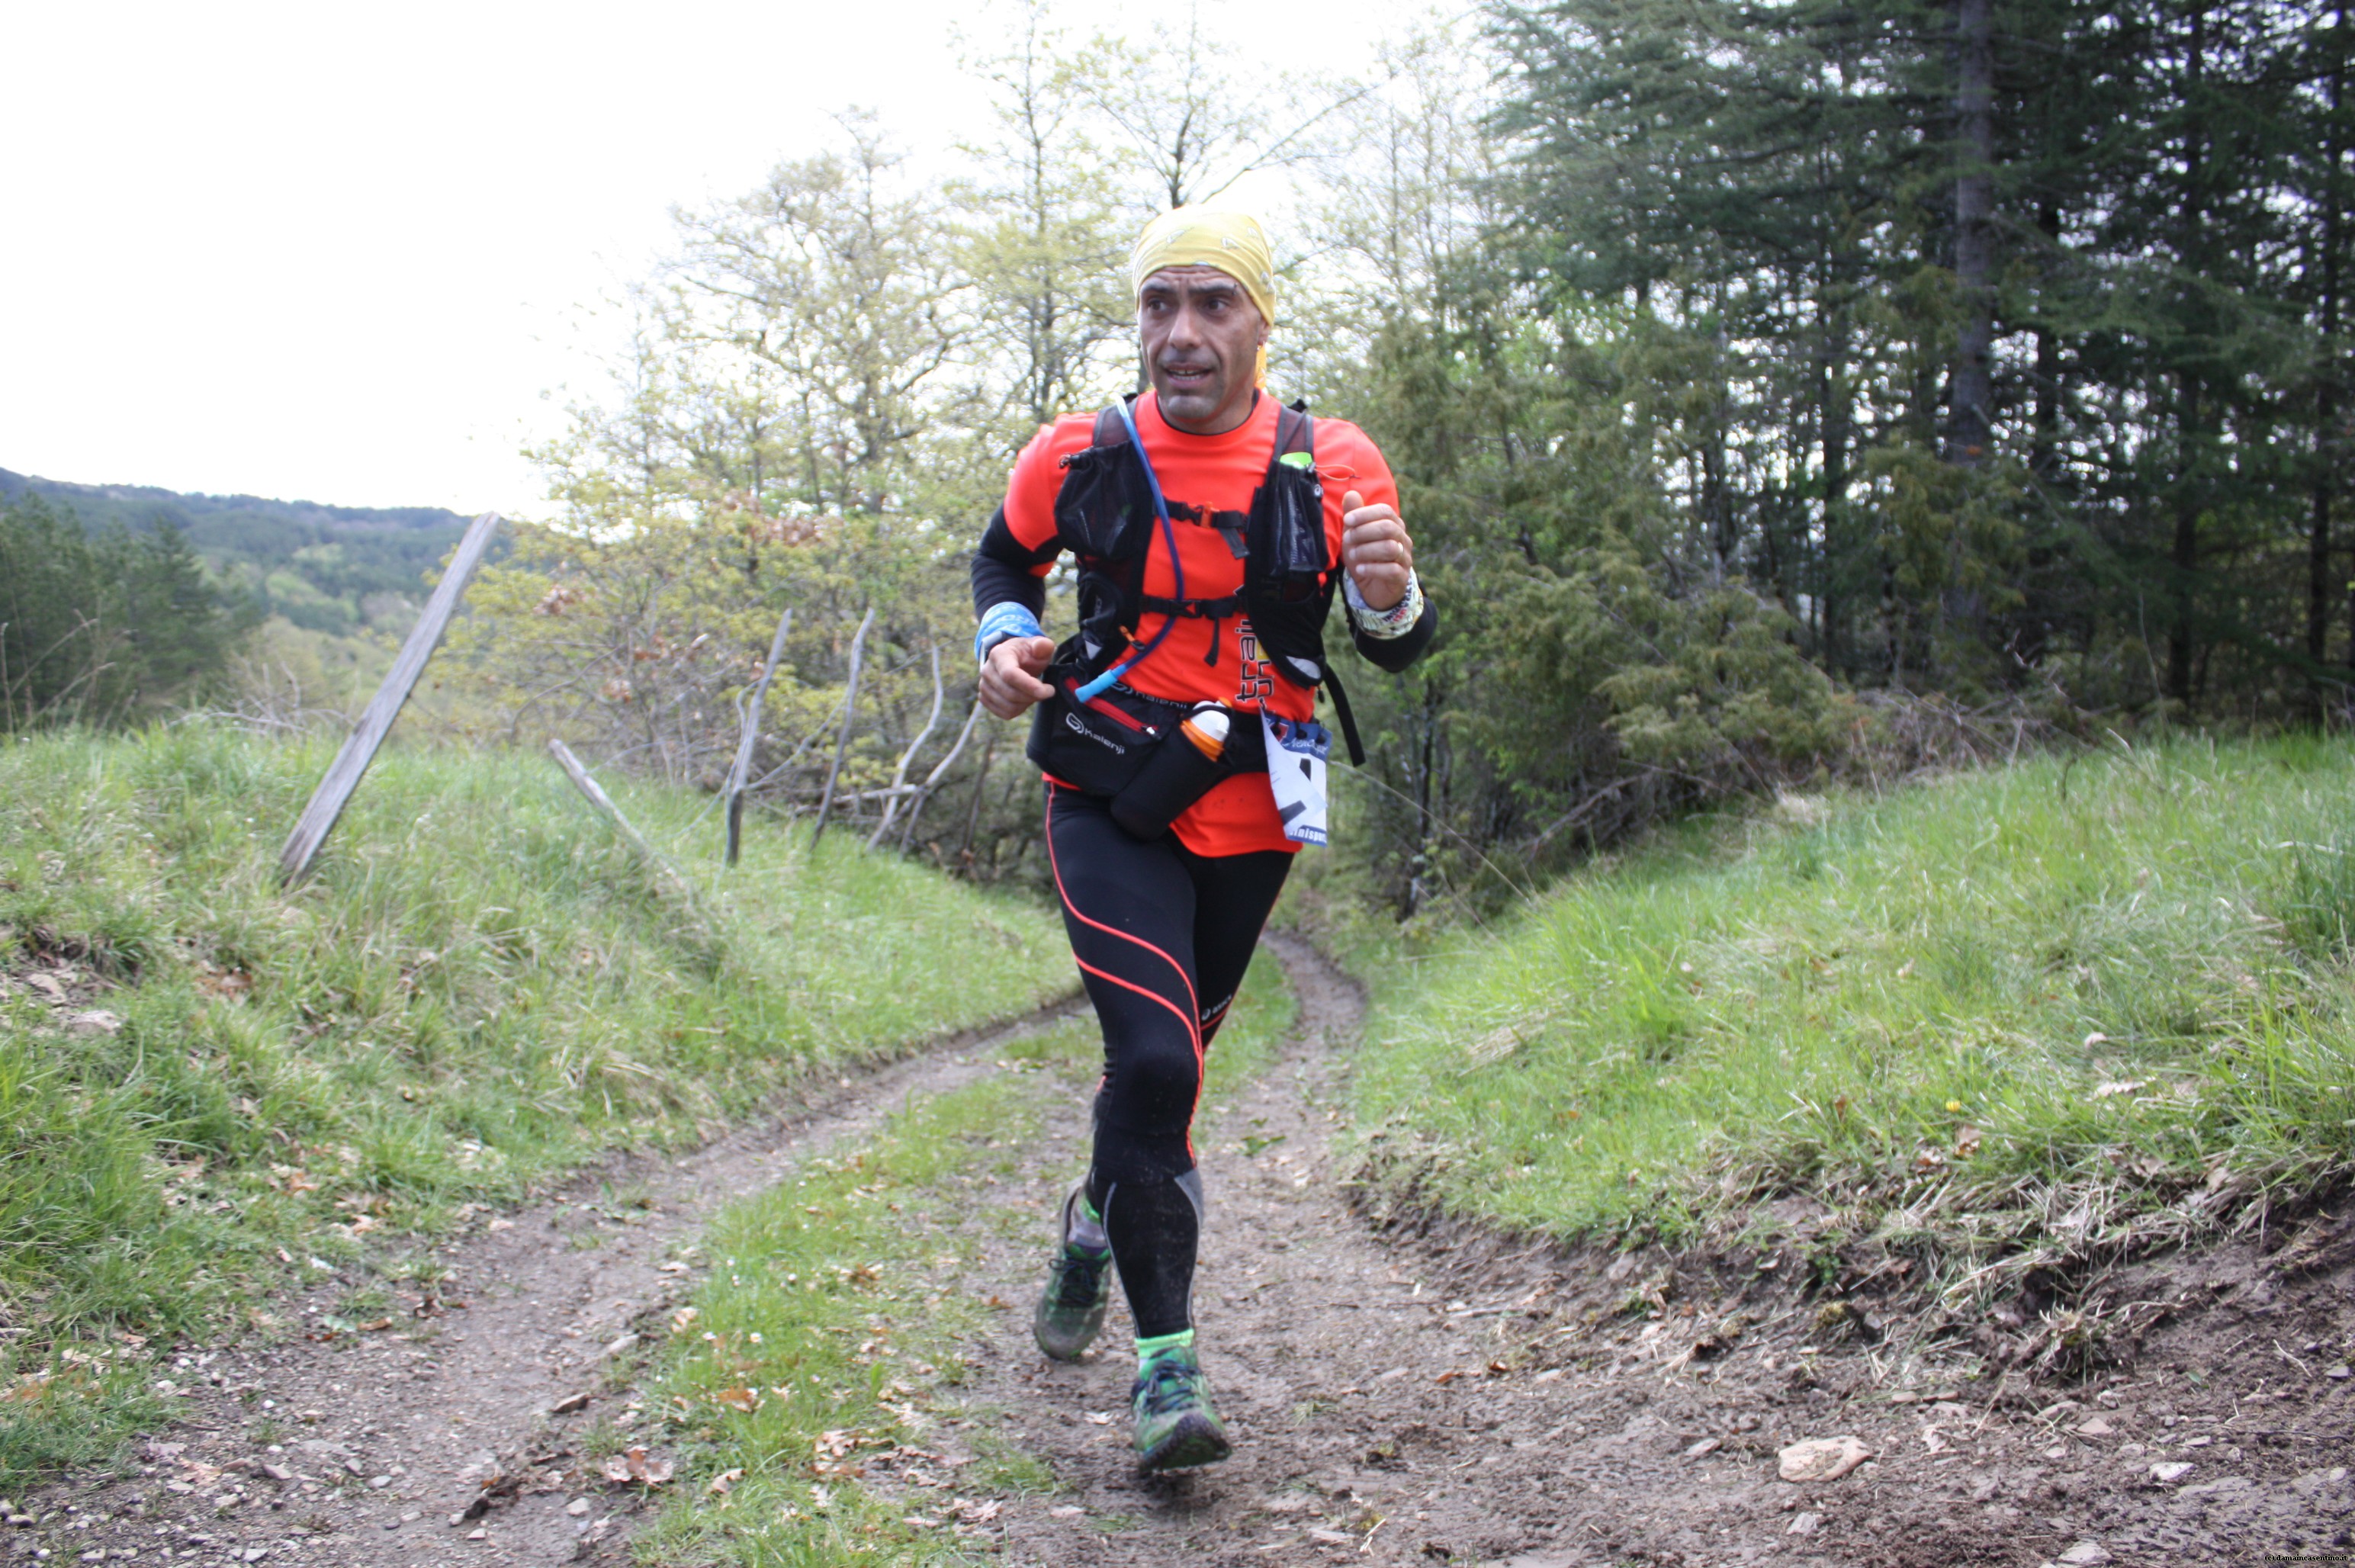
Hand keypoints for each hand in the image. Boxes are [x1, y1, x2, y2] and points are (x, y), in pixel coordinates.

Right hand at [979, 635, 1055, 718]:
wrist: (1014, 660)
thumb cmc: (1027, 653)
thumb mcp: (1039, 646)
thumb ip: (1043, 645)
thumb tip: (1041, 646)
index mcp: (999, 655)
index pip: (1010, 674)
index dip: (1029, 686)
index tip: (1048, 691)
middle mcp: (987, 670)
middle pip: (1010, 693)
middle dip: (1033, 696)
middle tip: (1047, 691)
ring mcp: (984, 686)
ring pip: (1009, 706)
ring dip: (1027, 703)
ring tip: (1034, 693)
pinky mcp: (985, 698)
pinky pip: (1005, 713)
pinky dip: (1019, 710)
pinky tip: (1025, 699)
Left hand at [1340, 491, 1413, 611]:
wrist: (1373, 587)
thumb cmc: (1365, 557)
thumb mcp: (1355, 536)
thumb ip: (1354, 516)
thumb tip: (1351, 494)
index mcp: (1394, 525)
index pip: (1385, 511)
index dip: (1365, 514)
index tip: (1347, 520)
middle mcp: (1403, 539)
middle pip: (1388, 528)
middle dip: (1364, 532)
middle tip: (1348, 539)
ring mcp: (1405, 558)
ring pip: (1390, 548)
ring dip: (1366, 550)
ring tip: (1353, 555)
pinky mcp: (1402, 577)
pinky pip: (1391, 570)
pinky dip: (1372, 569)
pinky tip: (1360, 569)